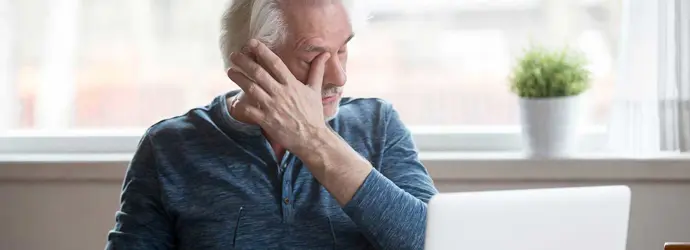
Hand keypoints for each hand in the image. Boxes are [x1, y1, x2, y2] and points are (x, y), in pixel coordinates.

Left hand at [227, 39, 331, 153]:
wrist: (312, 138)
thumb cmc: (313, 114)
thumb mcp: (315, 90)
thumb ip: (317, 71)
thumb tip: (325, 54)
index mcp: (292, 84)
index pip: (275, 63)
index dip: (262, 51)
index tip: (252, 43)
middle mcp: (281, 93)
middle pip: (258, 73)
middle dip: (244, 62)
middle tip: (234, 55)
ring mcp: (272, 107)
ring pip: (251, 88)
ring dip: (239, 78)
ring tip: (230, 71)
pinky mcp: (267, 120)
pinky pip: (249, 110)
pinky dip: (240, 105)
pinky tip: (234, 99)